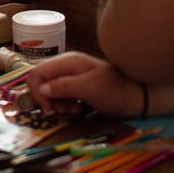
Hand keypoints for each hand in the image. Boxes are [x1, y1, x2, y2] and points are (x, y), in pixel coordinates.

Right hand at [28, 51, 144, 118]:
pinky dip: (63, 103)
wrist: (137, 96)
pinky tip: (76, 108)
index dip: (36, 91)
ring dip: (56, 103)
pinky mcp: (75, 85)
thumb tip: (40, 89)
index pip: (37, 73)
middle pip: (40, 81)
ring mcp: (70, 75)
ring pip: (48, 90)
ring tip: (72, 109)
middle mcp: (65, 66)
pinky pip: (59, 94)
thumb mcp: (89, 88)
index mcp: (67, 62)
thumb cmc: (115, 90)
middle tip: (62, 110)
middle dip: (47, 99)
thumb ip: (63, 87)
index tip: (48, 108)